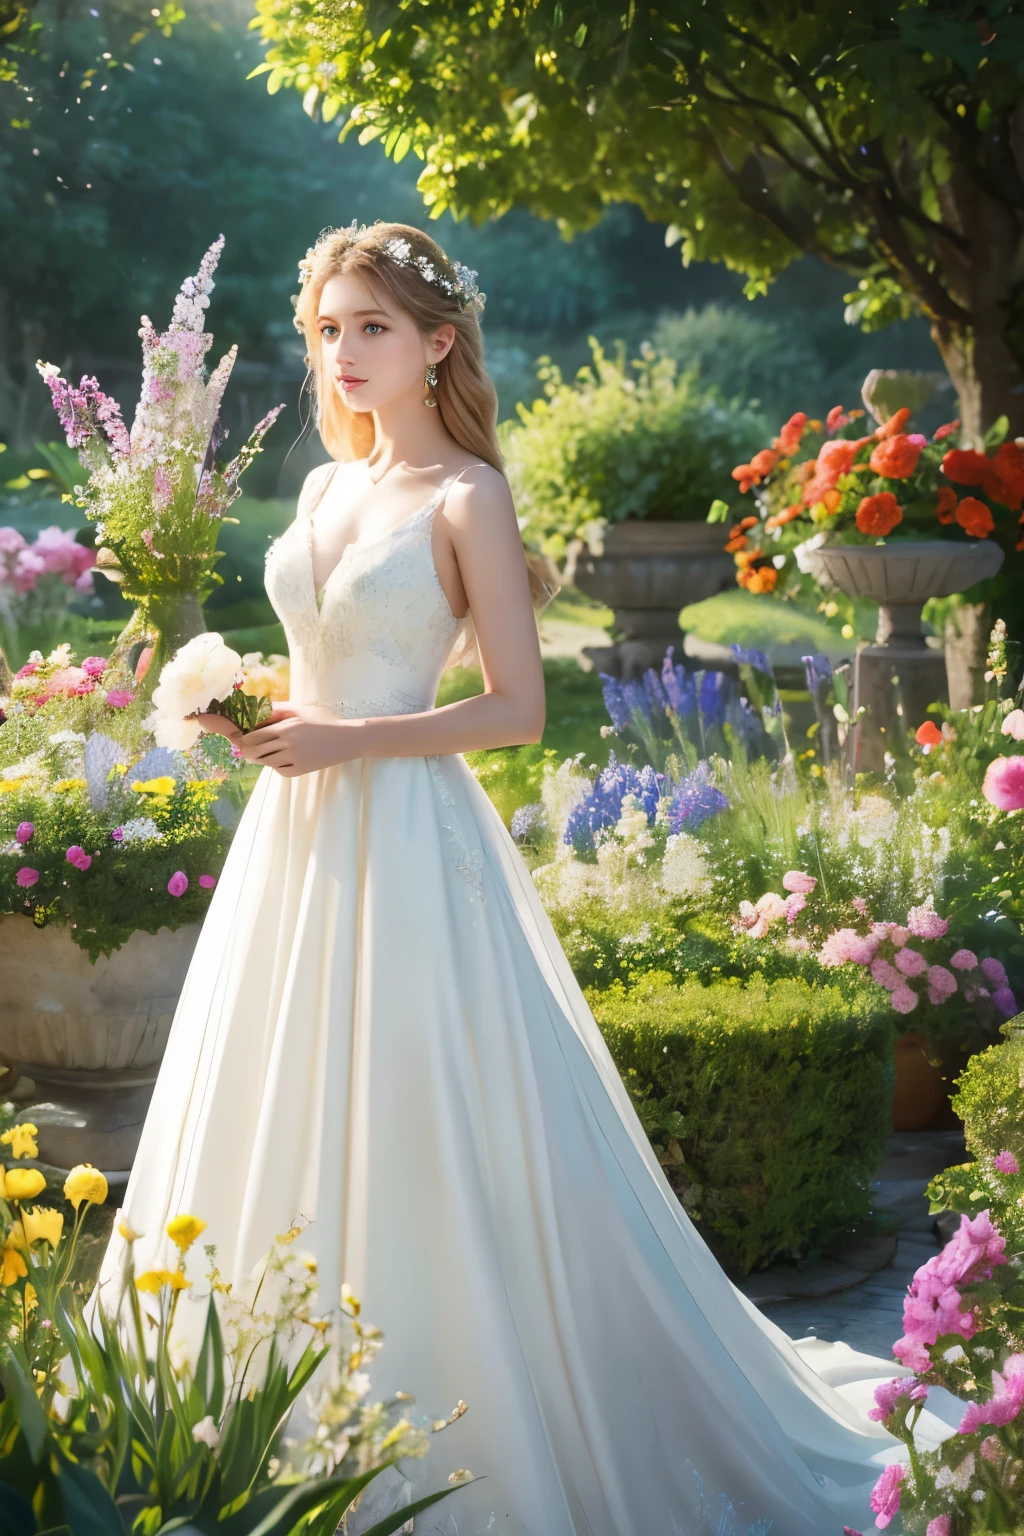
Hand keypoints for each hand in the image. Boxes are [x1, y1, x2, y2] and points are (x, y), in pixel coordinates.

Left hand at [196, 703, 357, 777]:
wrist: (347, 740)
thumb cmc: (320, 720)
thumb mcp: (297, 710)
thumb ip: (272, 712)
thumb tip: (246, 715)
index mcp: (285, 728)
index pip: (247, 734)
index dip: (225, 728)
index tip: (203, 720)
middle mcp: (286, 746)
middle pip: (250, 750)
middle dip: (247, 744)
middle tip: (255, 736)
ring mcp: (291, 761)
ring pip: (260, 760)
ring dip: (262, 752)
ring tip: (281, 743)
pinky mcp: (295, 773)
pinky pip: (274, 768)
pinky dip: (275, 761)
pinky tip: (292, 753)